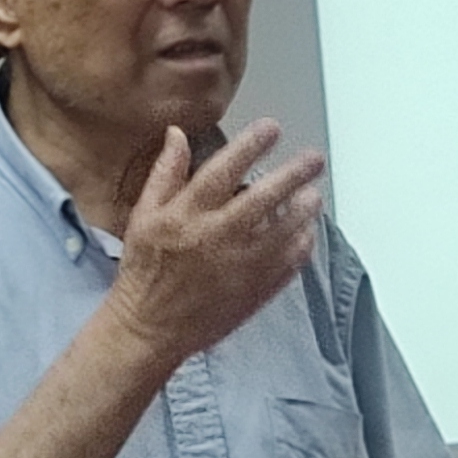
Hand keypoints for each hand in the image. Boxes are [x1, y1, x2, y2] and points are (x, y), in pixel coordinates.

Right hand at [104, 119, 324, 365]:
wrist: (148, 328)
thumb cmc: (144, 271)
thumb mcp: (143, 216)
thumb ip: (165, 173)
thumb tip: (177, 134)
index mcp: (187, 214)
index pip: (225, 170)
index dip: (251, 145)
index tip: (271, 128)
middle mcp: (217, 236)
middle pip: (264, 197)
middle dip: (293, 173)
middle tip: (313, 159)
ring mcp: (240, 265)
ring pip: (284, 230)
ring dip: (304, 209)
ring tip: (315, 194)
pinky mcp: (254, 290)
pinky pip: (288, 263)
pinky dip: (302, 245)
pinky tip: (307, 231)